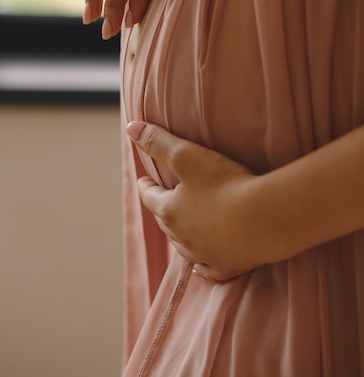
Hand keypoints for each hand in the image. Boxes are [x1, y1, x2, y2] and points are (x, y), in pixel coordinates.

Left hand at [127, 121, 259, 281]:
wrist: (266, 219)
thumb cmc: (225, 184)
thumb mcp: (187, 156)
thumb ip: (159, 142)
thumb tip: (131, 128)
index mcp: (169, 211)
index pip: (150, 196)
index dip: (146, 185)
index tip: (144, 180)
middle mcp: (181, 237)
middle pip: (165, 221)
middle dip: (162, 208)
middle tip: (162, 199)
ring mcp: (204, 255)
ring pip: (183, 246)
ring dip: (179, 235)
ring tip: (181, 227)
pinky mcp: (227, 267)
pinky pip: (207, 269)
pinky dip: (201, 265)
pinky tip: (200, 266)